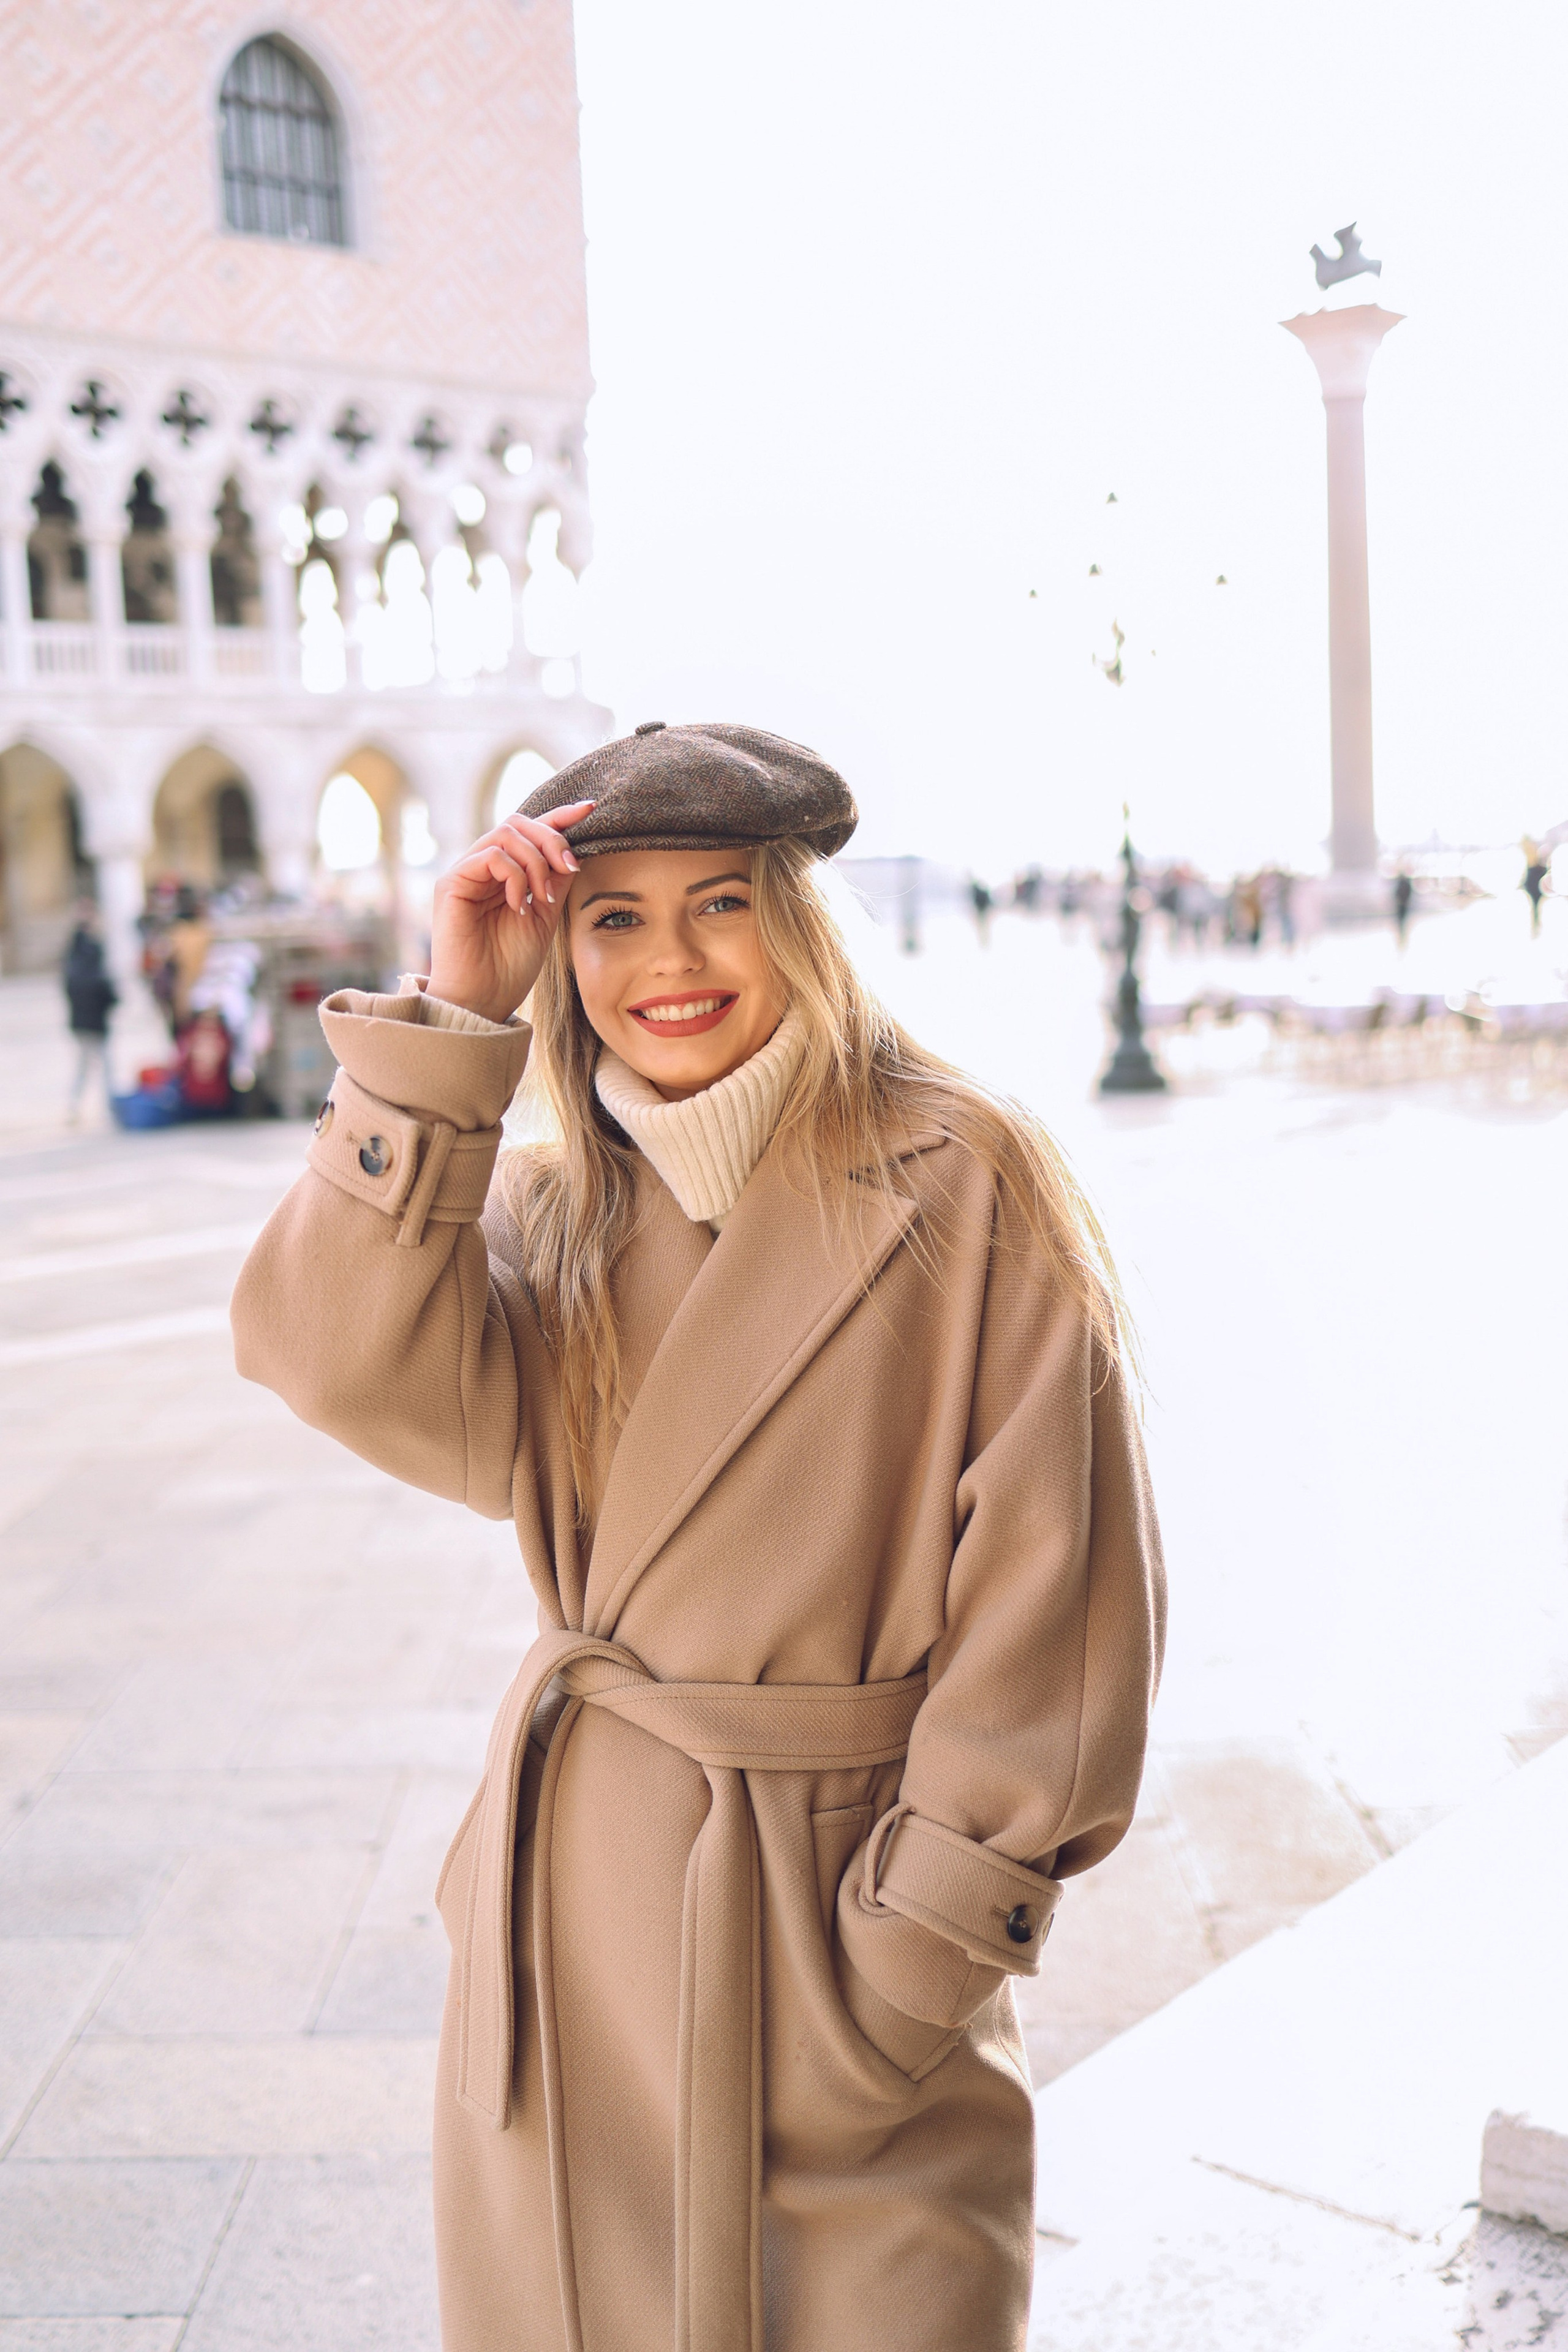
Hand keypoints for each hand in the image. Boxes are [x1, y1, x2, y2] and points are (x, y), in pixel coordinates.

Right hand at [426, 801, 594, 1023]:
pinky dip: (514, 875)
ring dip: (536, 860)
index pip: (530, 831)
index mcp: (504, 873)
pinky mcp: (451, 883)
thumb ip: (556, 880)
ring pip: (506, 833)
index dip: (559, 816)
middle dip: (551, 838)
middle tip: (569, 868)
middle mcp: (482, 867)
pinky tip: (519, 904)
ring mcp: (465, 873)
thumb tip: (576, 847)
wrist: (483, 1000)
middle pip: (518, 822)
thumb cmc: (510, 966)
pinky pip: (490, 856)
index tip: (590, 810)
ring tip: (543, 896)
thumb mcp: (545, 916)